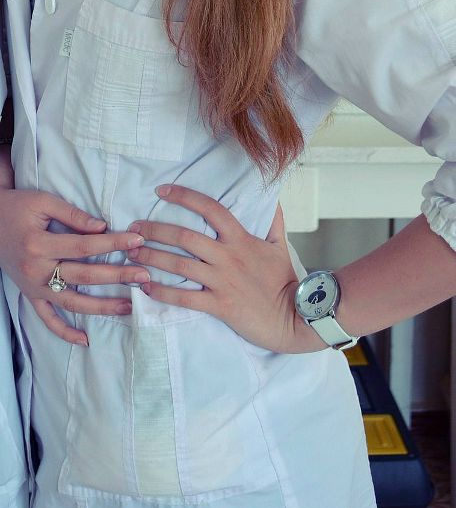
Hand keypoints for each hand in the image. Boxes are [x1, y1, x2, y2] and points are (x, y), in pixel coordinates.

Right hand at [0, 188, 148, 345]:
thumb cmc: (18, 208)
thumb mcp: (43, 202)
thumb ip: (73, 214)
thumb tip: (102, 227)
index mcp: (39, 244)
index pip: (84, 246)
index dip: (113, 243)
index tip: (137, 240)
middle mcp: (36, 270)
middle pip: (84, 276)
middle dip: (117, 276)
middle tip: (145, 276)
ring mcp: (33, 287)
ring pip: (72, 303)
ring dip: (101, 307)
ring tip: (129, 307)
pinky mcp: (30, 295)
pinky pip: (47, 319)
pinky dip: (64, 333)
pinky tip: (85, 340)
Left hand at [127, 184, 315, 353]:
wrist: (296, 317)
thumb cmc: (284, 280)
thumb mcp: (279, 245)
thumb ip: (272, 220)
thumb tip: (271, 196)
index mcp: (240, 238)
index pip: (210, 208)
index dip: (184, 196)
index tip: (162, 190)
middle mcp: (227, 256)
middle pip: (184, 236)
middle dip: (155, 230)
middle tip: (133, 228)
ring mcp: (222, 281)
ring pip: (179, 265)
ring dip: (151, 258)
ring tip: (131, 255)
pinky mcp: (219, 306)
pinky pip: (185, 298)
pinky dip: (162, 292)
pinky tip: (145, 288)